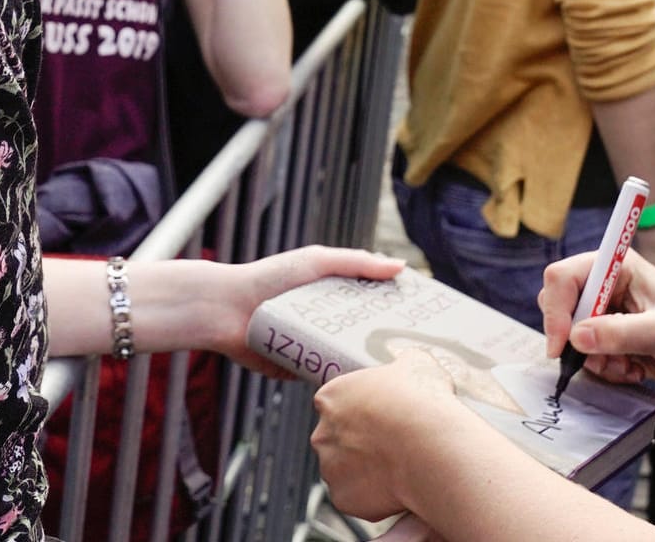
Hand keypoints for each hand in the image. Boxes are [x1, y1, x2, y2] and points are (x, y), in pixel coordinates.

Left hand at [210, 247, 406, 376]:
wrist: (225, 310)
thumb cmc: (270, 278)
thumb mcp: (317, 262)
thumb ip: (357, 263)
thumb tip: (400, 267)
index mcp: (335, 297)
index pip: (375, 306)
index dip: (399, 312)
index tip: (429, 320)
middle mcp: (329, 324)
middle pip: (367, 335)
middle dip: (390, 343)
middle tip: (425, 353)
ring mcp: (316, 349)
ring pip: (350, 360)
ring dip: (369, 367)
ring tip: (405, 377)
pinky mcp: (300, 371)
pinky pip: (328, 379)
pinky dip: (343, 382)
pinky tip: (370, 392)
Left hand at [312, 350, 463, 520]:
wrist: (431, 446)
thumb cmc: (423, 402)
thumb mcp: (416, 364)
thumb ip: (402, 365)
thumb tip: (410, 364)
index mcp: (331, 396)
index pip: (336, 404)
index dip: (361, 411)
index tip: (382, 417)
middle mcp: (322, 432)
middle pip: (337, 439)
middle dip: (360, 443)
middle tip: (394, 444)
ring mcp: (330, 467)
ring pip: (345, 471)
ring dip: (367, 471)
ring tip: (401, 466)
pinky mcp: (343, 497)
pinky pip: (356, 497)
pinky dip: (373, 496)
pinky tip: (397, 484)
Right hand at [538, 249, 654, 387]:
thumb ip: (620, 333)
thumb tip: (576, 337)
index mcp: (616, 267)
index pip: (562, 277)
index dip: (555, 309)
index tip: (562, 345)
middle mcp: (604, 284)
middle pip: (558, 306)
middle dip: (577, 340)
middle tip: (604, 360)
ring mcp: (605, 310)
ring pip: (571, 336)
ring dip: (596, 359)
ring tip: (629, 365)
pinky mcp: (608, 334)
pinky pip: (585, 354)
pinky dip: (604, 367)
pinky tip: (633, 367)